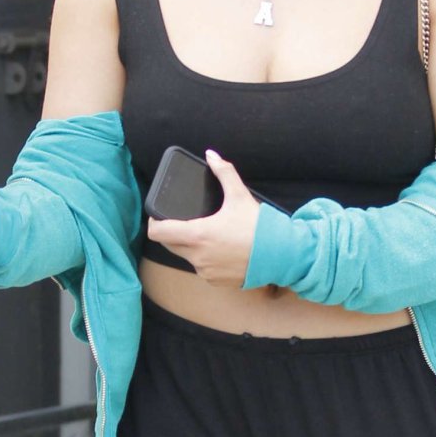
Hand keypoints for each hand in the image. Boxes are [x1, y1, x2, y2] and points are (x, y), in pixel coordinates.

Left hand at [146, 150, 259, 285]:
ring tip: (208, 234)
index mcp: (197, 235)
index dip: (154, 222)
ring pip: (186, 256)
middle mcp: (197, 256)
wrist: (281, 256)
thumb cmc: (259, 227)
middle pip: (169, 244)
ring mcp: (205, 271)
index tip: (159, 215)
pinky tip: (220, 250)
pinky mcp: (215, 281)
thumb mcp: (240, 195)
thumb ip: (224, 172)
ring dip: (190, 246)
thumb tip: (211, 155)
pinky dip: (205, 259)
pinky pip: (201, 268)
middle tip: (185, 221)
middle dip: (173, 233)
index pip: (158, 233)